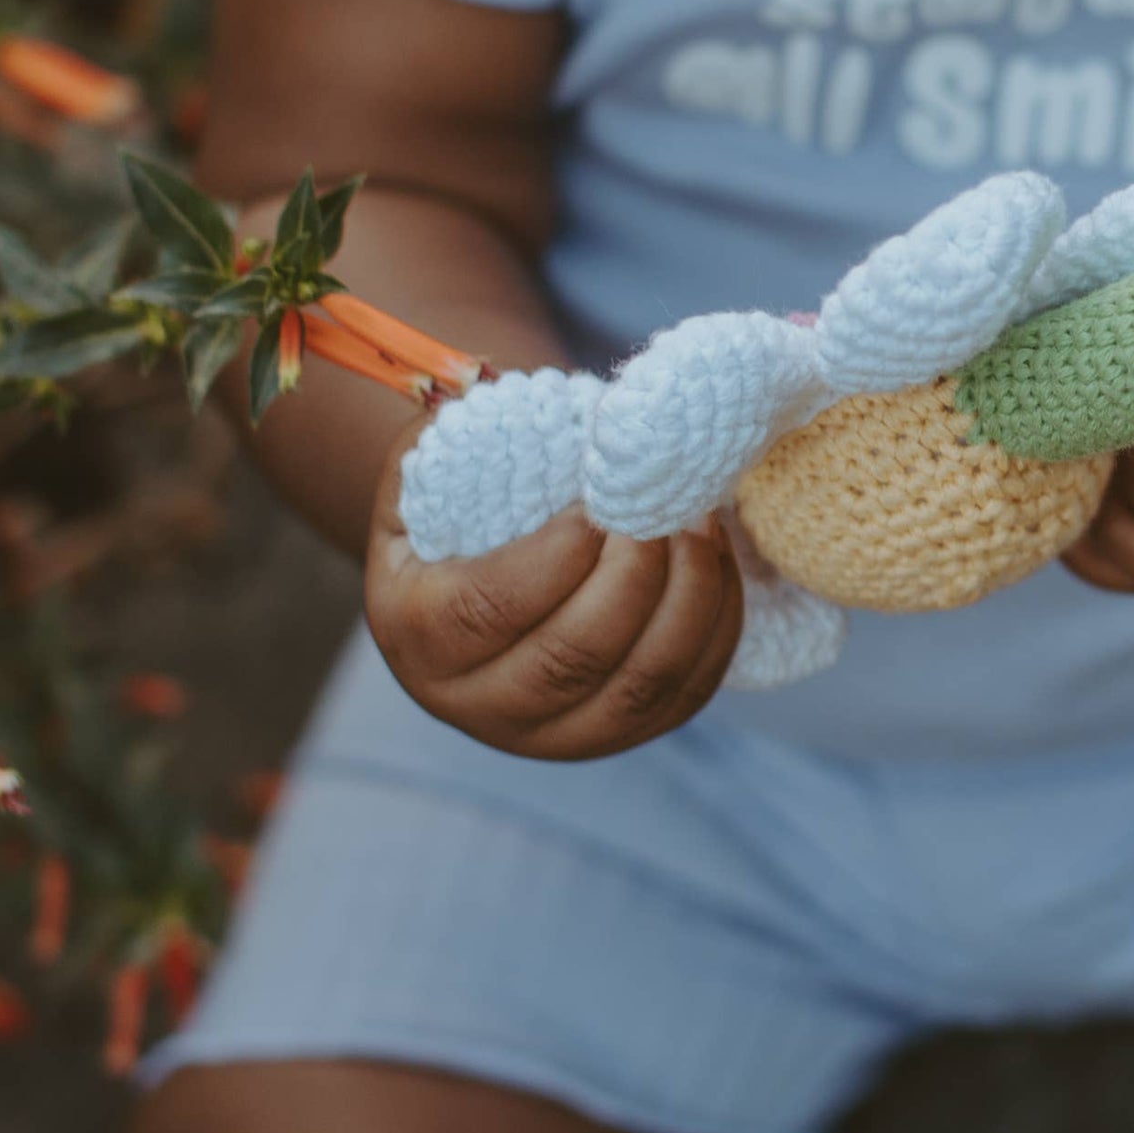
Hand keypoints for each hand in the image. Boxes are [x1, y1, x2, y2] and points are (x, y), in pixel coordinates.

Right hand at [362, 432, 743, 759]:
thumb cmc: (457, 505)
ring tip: (702, 525)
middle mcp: (477, 704)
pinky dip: (714, 630)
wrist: (474, 579)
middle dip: (636, 575)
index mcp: (418, 635)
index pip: (490, 609)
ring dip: (688, 600)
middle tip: (668, 508)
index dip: (556, 555)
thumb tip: (535, 395)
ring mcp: (552, 737)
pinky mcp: (617, 737)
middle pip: (573, 658)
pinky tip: (716, 565)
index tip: (598, 501)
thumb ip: (464, 429)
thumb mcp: (433, 465)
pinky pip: (684, 697)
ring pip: (641, 686)